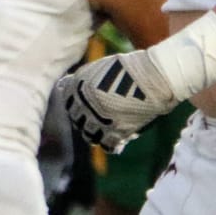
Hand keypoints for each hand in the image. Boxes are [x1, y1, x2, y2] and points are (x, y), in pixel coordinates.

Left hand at [58, 51, 178, 152]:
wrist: (151, 77)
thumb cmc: (128, 69)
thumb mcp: (98, 69)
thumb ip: (83, 81)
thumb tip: (64, 87)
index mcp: (78, 86)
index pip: (67, 103)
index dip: (76, 106)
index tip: (83, 108)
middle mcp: (84, 103)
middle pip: (77, 120)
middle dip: (85, 121)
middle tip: (95, 120)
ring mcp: (99, 119)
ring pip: (88, 135)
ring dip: (95, 134)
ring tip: (104, 131)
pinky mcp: (116, 132)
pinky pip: (107, 145)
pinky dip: (111, 145)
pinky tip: (117, 142)